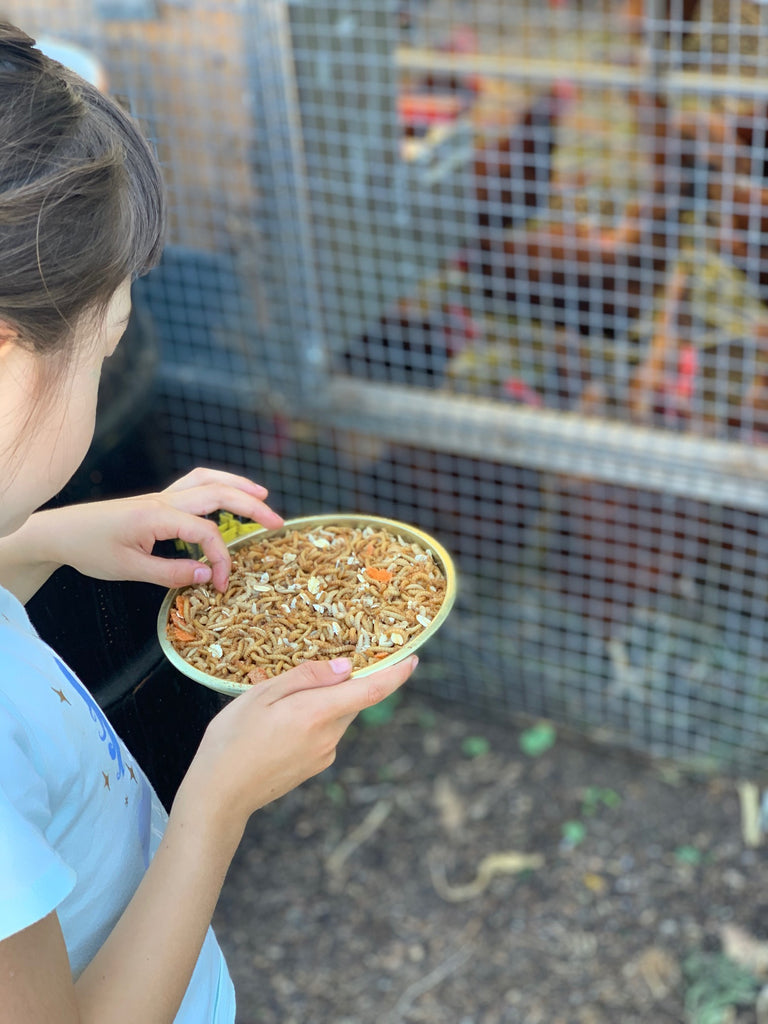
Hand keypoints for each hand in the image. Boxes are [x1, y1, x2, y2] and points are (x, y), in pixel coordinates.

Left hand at [37, 467, 283, 591]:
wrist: (60, 531)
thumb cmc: (90, 549)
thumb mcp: (128, 570)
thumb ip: (170, 573)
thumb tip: (207, 574)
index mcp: (157, 517)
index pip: (206, 532)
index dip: (221, 559)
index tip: (221, 585)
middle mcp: (164, 501)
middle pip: (217, 494)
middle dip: (251, 506)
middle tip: (276, 523)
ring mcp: (161, 497)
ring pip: (207, 480)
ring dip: (238, 485)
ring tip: (262, 495)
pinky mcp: (158, 501)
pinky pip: (195, 483)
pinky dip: (218, 484)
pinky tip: (229, 493)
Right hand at [178, 654, 417, 834]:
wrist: (218, 796)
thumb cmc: (232, 739)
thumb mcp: (261, 695)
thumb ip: (306, 678)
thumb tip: (346, 668)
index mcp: (316, 714)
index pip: (370, 691)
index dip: (396, 674)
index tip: (414, 659)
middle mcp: (328, 737)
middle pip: (350, 700)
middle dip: (339, 683)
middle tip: (304, 674)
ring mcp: (323, 756)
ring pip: (335, 716)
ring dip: (320, 702)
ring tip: (276, 703)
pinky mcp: (314, 767)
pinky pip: (323, 733)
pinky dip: (311, 720)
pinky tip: (277, 724)